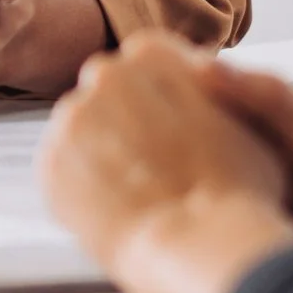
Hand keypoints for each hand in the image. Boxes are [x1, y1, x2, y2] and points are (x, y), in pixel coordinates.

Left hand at [40, 34, 292, 292]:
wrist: (202, 241)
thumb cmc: (236, 182)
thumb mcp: (240, 114)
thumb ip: (209, 89)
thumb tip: (202, 82)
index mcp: (151, 51)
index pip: (142, 63)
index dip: (158, 100)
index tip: (168, 127)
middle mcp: (105, 74)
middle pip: (106, 93)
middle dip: (123, 121)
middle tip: (152, 162)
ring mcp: (72, 120)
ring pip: (81, 132)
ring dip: (100, 155)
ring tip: (135, 191)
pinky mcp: (51, 166)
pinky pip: (61, 172)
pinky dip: (80, 189)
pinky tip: (114, 207)